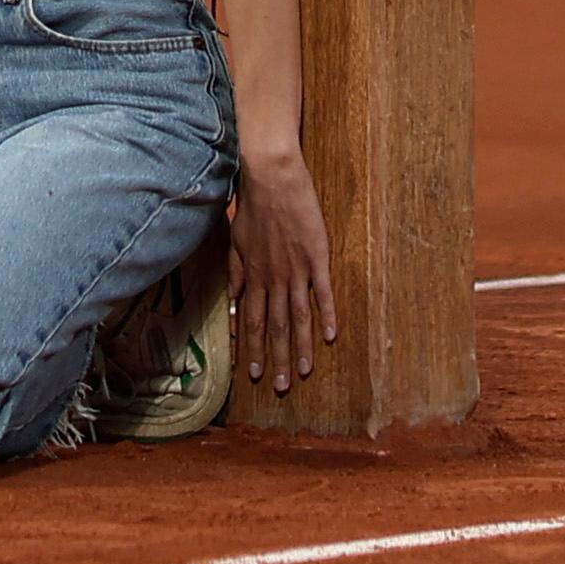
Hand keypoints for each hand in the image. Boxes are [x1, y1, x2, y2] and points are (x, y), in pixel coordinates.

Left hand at [227, 145, 339, 395]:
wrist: (271, 176)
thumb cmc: (252, 205)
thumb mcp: (236, 240)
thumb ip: (236, 273)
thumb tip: (233, 300)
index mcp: (254, 275)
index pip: (251, 320)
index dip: (252, 349)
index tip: (253, 375)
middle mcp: (273, 278)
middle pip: (274, 326)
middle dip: (277, 358)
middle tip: (281, 388)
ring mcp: (296, 269)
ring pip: (297, 316)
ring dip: (301, 346)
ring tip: (304, 372)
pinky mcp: (316, 257)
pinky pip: (322, 292)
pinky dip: (327, 315)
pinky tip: (331, 337)